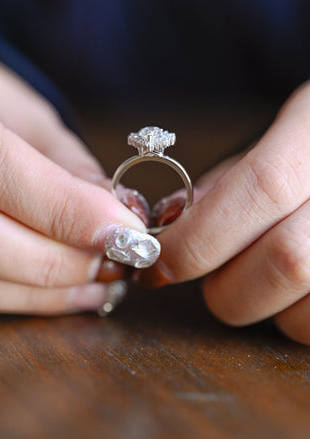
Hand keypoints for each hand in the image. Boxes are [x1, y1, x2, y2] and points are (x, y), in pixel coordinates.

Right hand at [0, 58, 158, 314]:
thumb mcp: (24, 114)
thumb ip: (66, 163)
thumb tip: (117, 210)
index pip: (12, 180)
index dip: (78, 215)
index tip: (132, 232)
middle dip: (67, 262)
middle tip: (121, 257)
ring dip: (50, 293)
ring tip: (102, 285)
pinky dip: (23, 298)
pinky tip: (63, 293)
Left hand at [140, 81, 309, 344]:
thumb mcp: (279, 139)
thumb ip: (228, 181)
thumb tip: (172, 221)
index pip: (261, 187)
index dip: (201, 235)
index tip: (161, 261)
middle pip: (287, 260)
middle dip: (225, 287)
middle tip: (208, 275)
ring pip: (308, 311)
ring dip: (262, 306)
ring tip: (260, 275)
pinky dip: (294, 319)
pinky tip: (294, 288)